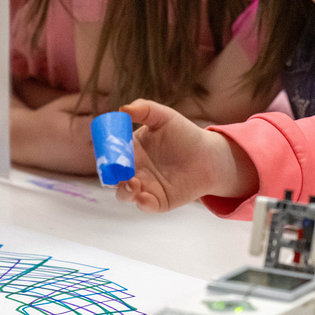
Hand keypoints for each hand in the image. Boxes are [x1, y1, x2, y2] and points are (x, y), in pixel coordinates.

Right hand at [113, 99, 257, 211]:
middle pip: (112, 177)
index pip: (110, 155)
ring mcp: (144, 187)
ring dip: (124, 191)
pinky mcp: (157, 201)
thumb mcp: (164, 117)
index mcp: (130, 150)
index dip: (105, 155)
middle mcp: (133, 170)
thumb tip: (122, 109)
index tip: (107, 154)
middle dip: (110, 177)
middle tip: (117, 172)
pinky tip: (143, 197)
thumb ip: (144, 109)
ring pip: (125, 194)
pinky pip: (145, 205)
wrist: (208, 155)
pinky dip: (142, 203)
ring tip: (132, 183)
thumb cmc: (184, 134)